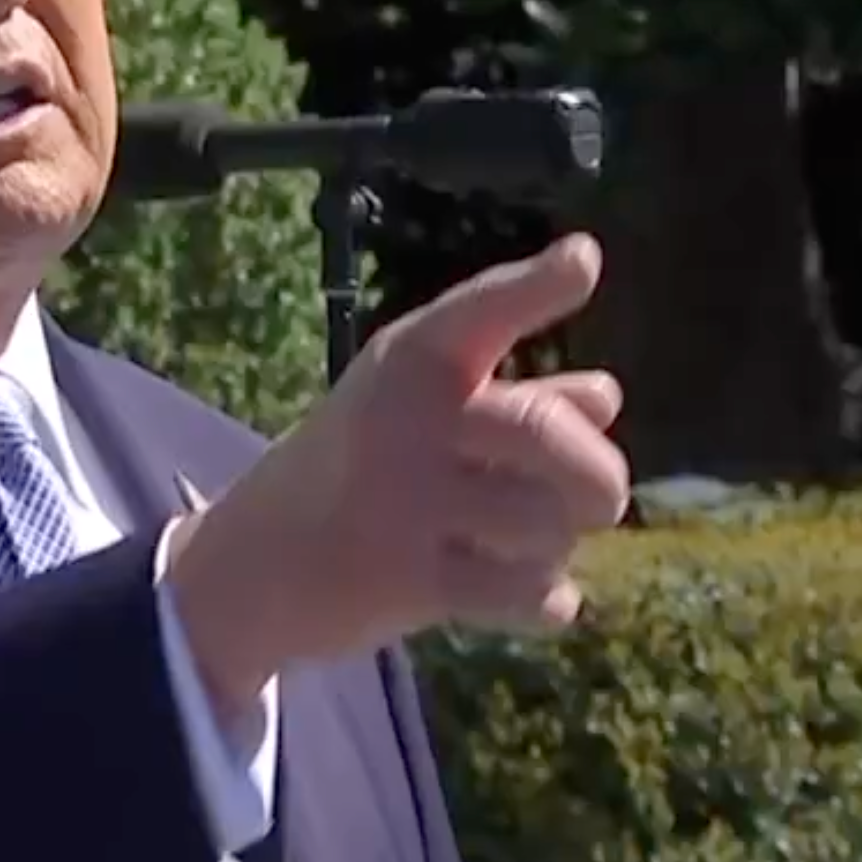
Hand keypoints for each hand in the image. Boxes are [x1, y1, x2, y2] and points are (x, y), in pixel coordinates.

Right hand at [167, 233, 628, 708]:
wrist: (255, 562)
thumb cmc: (356, 470)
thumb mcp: (415, 414)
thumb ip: (512, 398)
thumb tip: (606, 395)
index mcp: (407, 363)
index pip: (478, 312)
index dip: (534, 287)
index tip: (582, 260)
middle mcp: (403, 420)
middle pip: (549, 434)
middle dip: (598, 477)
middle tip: (599, 503)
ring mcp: (402, 501)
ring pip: (547, 523)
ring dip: (556, 546)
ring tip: (522, 547)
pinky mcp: (407, 580)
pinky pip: (526, 593)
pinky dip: (544, 601)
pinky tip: (529, 597)